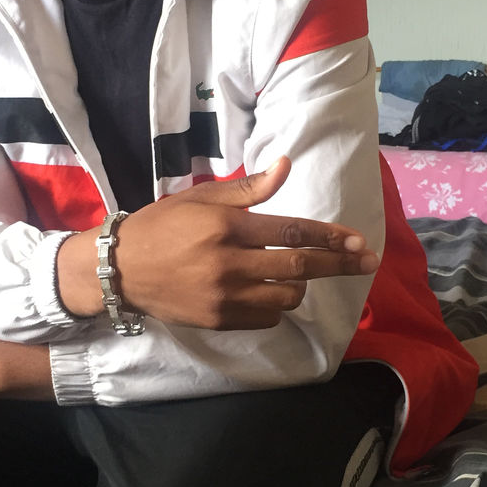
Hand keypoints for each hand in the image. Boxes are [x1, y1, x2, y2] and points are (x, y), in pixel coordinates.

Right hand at [57, 156, 379, 328]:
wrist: (118, 269)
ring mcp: (223, 297)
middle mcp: (228, 263)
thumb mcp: (202, 198)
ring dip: (302, 285)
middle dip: (339, 264)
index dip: (330, 237)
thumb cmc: (162, 225)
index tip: (358, 241)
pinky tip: (270, 293)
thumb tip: (286, 165)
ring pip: (286, 297)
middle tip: (368, 262)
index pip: (291, 231)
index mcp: (227, 227)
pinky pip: (265, 319)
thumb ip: (249, 188)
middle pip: (299, 267)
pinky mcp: (217, 321)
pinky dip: (276, 306)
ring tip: (300, 274)